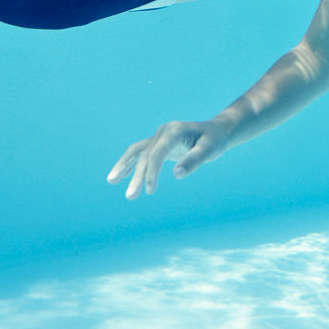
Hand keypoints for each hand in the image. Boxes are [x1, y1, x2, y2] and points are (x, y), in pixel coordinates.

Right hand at [107, 120, 231, 198]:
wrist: (217, 131)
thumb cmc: (215, 140)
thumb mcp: (210, 150)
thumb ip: (194, 161)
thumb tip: (177, 174)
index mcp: (174, 130)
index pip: (157, 153)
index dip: (152, 172)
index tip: (150, 190)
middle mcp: (163, 132)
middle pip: (146, 155)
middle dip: (138, 176)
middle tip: (131, 197)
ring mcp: (159, 137)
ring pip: (138, 152)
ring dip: (124, 166)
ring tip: (111, 180)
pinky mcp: (159, 144)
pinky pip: (141, 154)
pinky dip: (130, 164)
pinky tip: (121, 176)